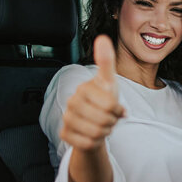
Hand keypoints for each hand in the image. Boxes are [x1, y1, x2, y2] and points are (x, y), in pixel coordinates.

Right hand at [60, 35, 125, 151]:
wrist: (94, 120)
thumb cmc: (103, 98)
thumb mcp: (109, 81)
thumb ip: (107, 61)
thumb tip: (102, 38)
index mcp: (83, 88)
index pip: (109, 105)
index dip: (117, 109)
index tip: (115, 106)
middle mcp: (71, 102)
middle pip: (103, 120)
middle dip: (112, 122)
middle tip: (110, 118)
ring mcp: (66, 118)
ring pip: (95, 133)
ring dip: (105, 132)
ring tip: (103, 125)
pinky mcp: (64, 134)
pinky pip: (87, 143)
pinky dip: (95, 142)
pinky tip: (93, 134)